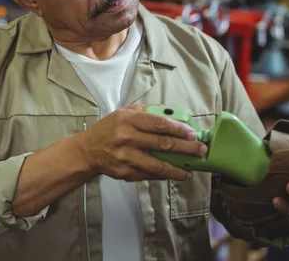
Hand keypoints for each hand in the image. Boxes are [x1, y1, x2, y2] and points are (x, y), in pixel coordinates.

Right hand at [78, 104, 206, 181]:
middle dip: (186, 148)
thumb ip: (149, 112)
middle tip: (201, 150)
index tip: (193, 134)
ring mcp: (126, 157)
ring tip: (191, 171)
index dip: (179, 129)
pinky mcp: (125, 173)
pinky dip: (163, 176)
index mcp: (129, 119)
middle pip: (163, 144)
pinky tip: (174, 174)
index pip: (159, 124)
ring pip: (158, 166)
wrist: (88, 150)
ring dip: (177, 169)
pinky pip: (149, 175)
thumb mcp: (125, 112)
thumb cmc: (110, 128)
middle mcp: (127, 138)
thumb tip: (175, 114)